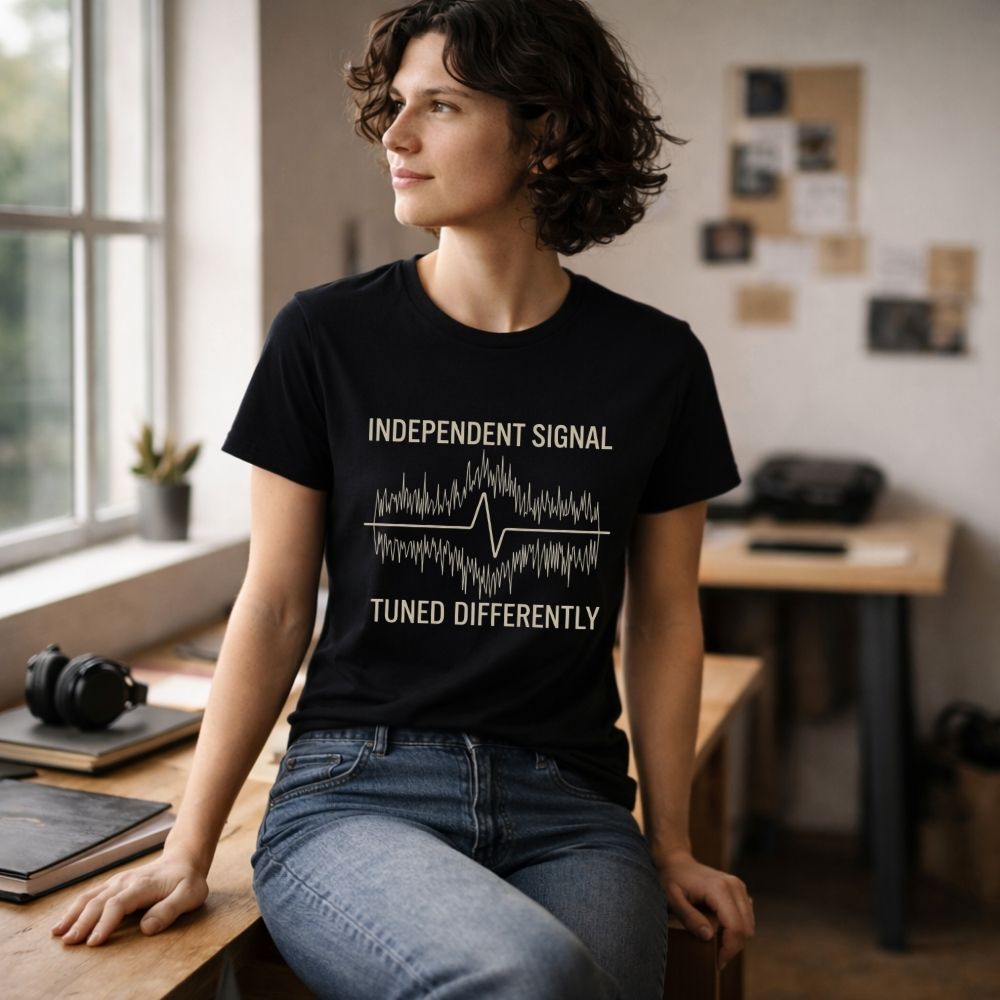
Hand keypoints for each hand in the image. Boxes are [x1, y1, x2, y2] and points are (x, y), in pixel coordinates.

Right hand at [50, 850, 208, 946]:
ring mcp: (118, 881)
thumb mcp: (189, 895)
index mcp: (143, 885)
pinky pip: (90, 895)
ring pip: (90, 897)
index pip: (119, 904)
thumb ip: (169, 910)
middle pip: (99, 901)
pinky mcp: (113, 885)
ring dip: (73, 915)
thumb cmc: (187, 881)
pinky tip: (63, 923)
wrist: (183, 860)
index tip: (93, 942)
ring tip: (58, 934)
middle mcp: (126, 881)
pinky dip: (74, 909)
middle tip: (69, 943)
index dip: (105, 923)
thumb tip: (147, 928)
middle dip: (82, 922)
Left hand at [652, 847, 754, 970]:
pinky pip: (747, 917)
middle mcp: (734, 886)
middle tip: (716, 958)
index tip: (716, 962)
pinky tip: (722, 932)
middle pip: (746, 929)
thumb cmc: (671, 879)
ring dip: (736, 940)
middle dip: (733, 948)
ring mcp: (739, 886)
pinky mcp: (740, 890)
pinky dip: (738, 929)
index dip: (729, 949)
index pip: (736, 927)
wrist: (676, 861)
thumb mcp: (672, 899)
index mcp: (719, 889)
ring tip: (717, 947)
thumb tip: (708, 937)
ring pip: (749, 925)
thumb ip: (689, 918)